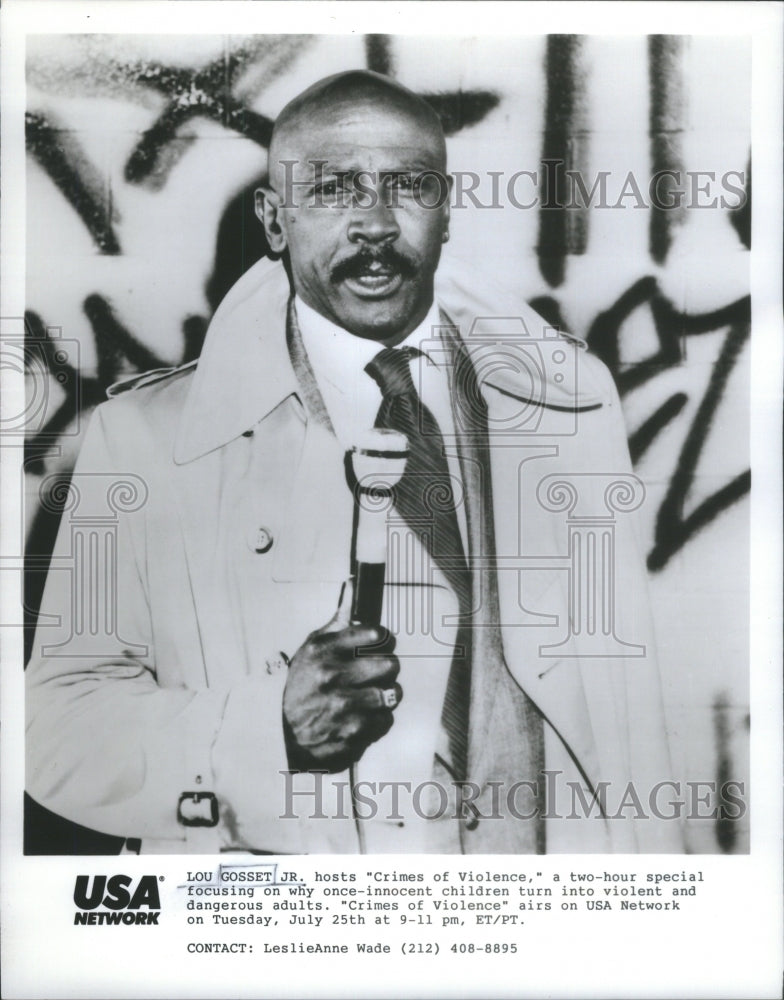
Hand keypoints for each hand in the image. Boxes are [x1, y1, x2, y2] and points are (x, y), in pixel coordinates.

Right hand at [282, 580, 401, 772]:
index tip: (379, 643)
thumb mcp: (313, 649)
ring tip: (368, 696)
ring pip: (392, 694)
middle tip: (376, 672)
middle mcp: (332, 678)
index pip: (374, 634)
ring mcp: (343, 707)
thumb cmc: (301, 686)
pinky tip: (361, 716)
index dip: (381, 639)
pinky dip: (377, 720)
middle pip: (390, 664)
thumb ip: (339, 620)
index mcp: (323, 652)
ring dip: (384, 696)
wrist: (281, 732)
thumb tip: (354, 584)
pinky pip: (386, 721)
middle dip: (386, 668)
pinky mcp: (353, 734)